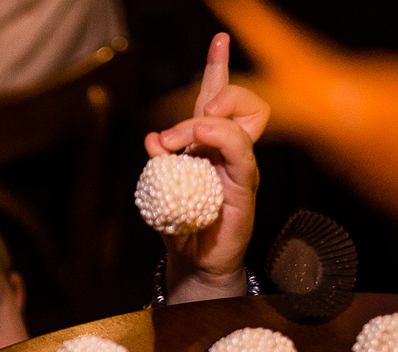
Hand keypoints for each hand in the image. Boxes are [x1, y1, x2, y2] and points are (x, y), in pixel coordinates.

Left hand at [145, 33, 267, 302]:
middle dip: (218, 88)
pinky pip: (242, 155)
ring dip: (211, 119)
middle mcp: (230, 152)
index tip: (219, 39)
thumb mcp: (160, 189)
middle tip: (182, 121)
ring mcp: (241, 169)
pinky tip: (201, 138)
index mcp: (210, 146)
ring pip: (242, 122)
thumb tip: (152, 139)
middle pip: (241, 100)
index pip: (218, 99)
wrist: (195, 266)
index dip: (219, 68)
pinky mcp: (245, 189)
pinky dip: (222, 139)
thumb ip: (158, 163)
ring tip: (184, 136)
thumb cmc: (180, 229)